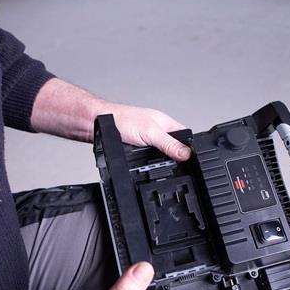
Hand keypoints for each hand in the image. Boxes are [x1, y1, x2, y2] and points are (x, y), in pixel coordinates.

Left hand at [30, 79, 190, 160]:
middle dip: (174, 160)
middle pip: (174, 150)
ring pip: (161, 158)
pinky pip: (148, 162)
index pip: (186, 138)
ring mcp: (148, 142)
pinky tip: (145, 169)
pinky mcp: (138, 150)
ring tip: (158, 169)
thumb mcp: (151, 133)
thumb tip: (187, 154)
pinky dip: (147, 166)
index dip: (190, 151)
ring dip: (159, 164)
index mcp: (167, 124)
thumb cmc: (121, 121)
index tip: (192, 163)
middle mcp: (159, 132)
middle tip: (173, 169)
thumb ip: (169, 144)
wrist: (97, 126)